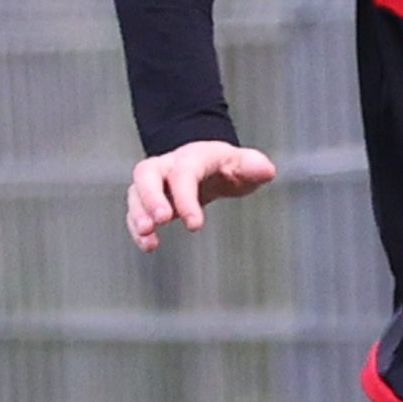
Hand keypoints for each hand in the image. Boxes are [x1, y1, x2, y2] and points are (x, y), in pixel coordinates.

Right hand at [127, 141, 277, 249]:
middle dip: (149, 198)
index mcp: (194, 157)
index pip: (184, 173)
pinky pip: (135, 210)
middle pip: (146, 173)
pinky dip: (136, 228)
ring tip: (148, 239)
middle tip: (158, 222)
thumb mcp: (246, 164)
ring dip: (137, 215)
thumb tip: (266, 170)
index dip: (185, 198)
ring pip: (136, 192)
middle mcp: (168, 165)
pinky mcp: (148, 199)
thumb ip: (255, 167)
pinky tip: (148, 244)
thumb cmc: (229, 166)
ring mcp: (155, 181)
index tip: (195, 225)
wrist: (210, 163)